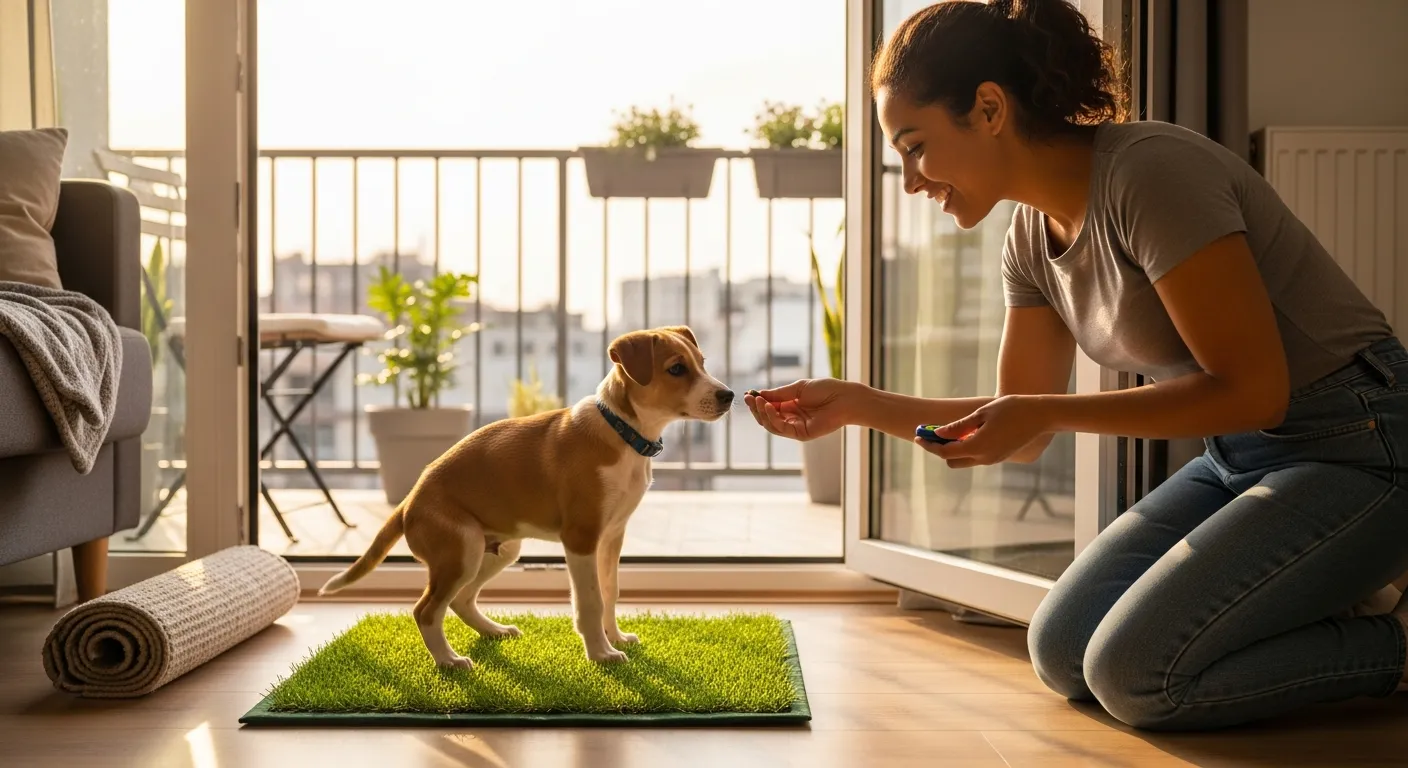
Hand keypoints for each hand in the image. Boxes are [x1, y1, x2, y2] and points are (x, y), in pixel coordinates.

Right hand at [744, 379, 853, 441]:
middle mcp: (792, 418)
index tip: (748, 394)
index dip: (758, 401)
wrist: (844, 398)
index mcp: (791, 406)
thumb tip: (759, 394)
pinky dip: (773, 418)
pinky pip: (782, 428)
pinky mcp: (801, 434)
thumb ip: (778, 394)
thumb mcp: (797, 388)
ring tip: (758, 401)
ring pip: (771, 425)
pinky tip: (769, 407)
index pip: (769, 407)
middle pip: (767, 417)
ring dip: (762, 413)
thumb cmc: (825, 389)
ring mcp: (796, 427)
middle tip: (749, 398)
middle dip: (756, 408)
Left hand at [917, 395, 1050, 467]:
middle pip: (952, 461)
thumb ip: (960, 426)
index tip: (918, 436)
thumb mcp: (982, 414)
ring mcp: (993, 459)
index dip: (929, 445)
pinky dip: (966, 448)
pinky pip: (976, 456)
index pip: (945, 452)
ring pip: (964, 460)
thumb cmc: (1012, 409)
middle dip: (940, 449)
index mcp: (978, 447)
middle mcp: (985, 458)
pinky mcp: (999, 456)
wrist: (1041, 416)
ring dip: (953, 449)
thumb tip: (939, 433)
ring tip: (947, 430)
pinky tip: (965, 433)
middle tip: (932, 433)